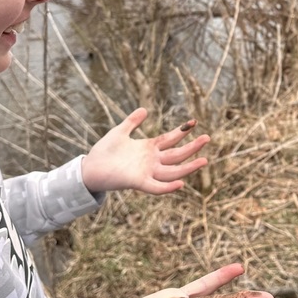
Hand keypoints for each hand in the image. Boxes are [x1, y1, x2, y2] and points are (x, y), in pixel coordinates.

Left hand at [81, 108, 209, 194]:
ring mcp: (147, 173)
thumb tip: (145, 109)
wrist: (90, 168)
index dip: (182, 131)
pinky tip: (181, 183)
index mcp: (148, 149)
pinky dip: (168, 187)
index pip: (170, 140)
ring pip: (172, 171)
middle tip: (208, 138)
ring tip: (204, 160)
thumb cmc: (104, 151)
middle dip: (192, 147)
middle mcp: (151, 161)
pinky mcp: (138, 183)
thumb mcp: (119, 131)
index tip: (194, 122)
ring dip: (188, 167)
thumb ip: (132, 121)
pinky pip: (156, 187)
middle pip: (176, 155)